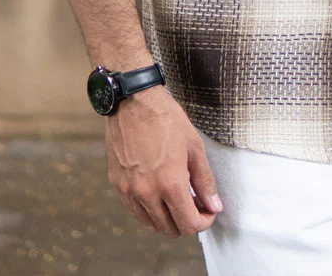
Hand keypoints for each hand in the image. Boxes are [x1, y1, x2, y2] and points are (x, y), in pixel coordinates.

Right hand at [105, 85, 222, 238]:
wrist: (133, 102)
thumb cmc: (166, 119)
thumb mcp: (194, 147)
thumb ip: (205, 181)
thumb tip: (214, 206)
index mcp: (170, 184)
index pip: (189, 224)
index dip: (203, 222)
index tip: (208, 211)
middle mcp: (147, 193)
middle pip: (170, 230)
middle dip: (187, 221)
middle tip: (195, 204)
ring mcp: (129, 190)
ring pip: (151, 224)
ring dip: (168, 219)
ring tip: (177, 198)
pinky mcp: (118, 185)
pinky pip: (135, 211)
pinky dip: (149, 210)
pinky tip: (159, 193)